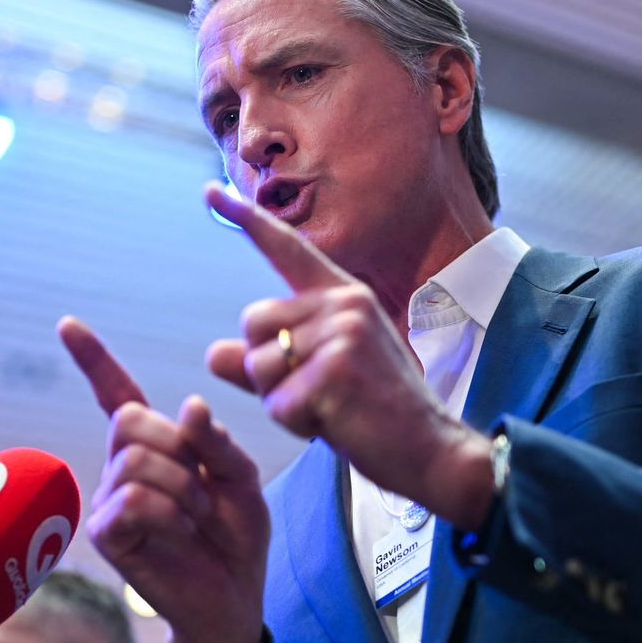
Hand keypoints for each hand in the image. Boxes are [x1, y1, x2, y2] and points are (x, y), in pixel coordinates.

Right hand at [59, 316, 269, 642]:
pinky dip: (170, 514)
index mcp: (154, 449)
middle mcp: (122, 470)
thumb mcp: (242, 482)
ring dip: (182, 488)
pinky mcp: (108, 536)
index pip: (118, 395)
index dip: (94, 360)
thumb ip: (218, 443)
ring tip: (197, 520)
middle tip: (204, 492)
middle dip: (179, 449)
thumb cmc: (235, 542)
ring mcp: (110, 502)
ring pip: (135, 461)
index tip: (67, 324)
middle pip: (130, 420)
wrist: (234, 601)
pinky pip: (134, 501)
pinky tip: (182, 535)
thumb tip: (190, 405)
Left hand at [204, 183, 495, 528]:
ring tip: (330, 409)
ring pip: (259, 366)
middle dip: (267, 369)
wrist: (431, 451)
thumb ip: (266, 363)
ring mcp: (343, 334)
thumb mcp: (319, 379)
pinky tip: (336, 425)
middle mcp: (344, 303)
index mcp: (343, 296)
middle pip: (253, 325)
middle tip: (317, 393)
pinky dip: (296, 424)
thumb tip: (212, 353)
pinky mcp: (337, 372)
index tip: (211, 191)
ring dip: (280, 400)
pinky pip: (278, 404)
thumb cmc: (376, 415)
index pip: (287, 250)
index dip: (245, 220)